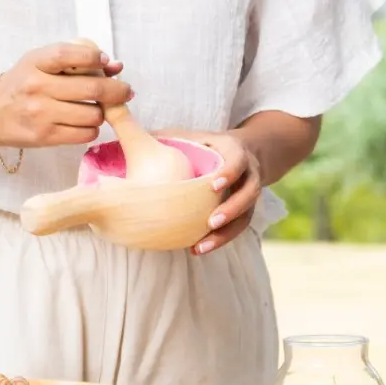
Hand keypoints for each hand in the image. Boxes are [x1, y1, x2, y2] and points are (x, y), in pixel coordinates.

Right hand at [0, 41, 131, 148]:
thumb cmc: (23, 83)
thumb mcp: (41, 63)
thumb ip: (77, 60)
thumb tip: (116, 67)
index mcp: (36, 62)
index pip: (72, 54)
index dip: (95, 57)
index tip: (105, 61)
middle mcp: (37, 86)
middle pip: (92, 88)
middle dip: (117, 90)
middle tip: (125, 91)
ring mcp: (40, 113)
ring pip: (93, 114)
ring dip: (101, 112)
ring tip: (94, 109)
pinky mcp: (44, 137)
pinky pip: (85, 134)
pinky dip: (91, 128)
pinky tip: (83, 123)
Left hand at [157, 128, 261, 255]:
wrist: (239, 154)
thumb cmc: (206, 144)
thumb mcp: (192, 136)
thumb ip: (169, 137)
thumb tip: (135, 137)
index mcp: (235, 151)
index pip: (238, 161)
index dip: (230, 172)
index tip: (213, 185)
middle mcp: (249, 173)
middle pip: (250, 192)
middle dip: (232, 209)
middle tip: (211, 222)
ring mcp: (249, 194)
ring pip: (246, 216)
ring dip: (226, 233)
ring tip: (202, 245)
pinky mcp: (245, 212)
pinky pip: (237, 229)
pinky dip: (220, 240)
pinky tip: (198, 248)